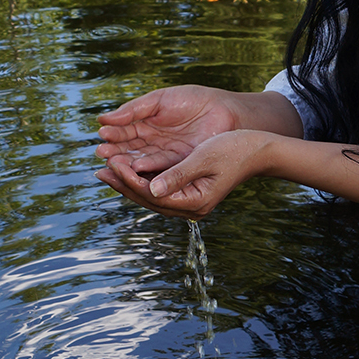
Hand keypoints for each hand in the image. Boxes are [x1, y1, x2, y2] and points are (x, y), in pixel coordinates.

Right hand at [96, 85, 239, 175]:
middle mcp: (153, 142)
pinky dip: (148, 168)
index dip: (113, 134)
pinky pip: (160, 167)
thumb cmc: (193, 100)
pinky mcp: (178, 164)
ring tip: (114, 162)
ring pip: (142, 160)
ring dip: (127, 163)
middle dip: (115, 152)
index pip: (124, 132)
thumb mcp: (160, 100)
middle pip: (129, 149)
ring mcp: (165, 154)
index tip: (102, 135)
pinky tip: (135, 167)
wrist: (225, 111)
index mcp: (146, 124)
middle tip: (103, 153)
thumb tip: (103, 119)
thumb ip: (134, 109)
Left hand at [96, 131, 271, 218]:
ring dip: (130, 184)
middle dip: (123, 185)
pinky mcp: (191, 194)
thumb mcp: (205, 157)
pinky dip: (143, 181)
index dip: (130, 179)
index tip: (113, 162)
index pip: (153, 194)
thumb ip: (178, 174)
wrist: (258, 150)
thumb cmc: (235, 149)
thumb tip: (151, 188)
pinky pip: (160, 192)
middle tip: (100, 170)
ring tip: (108, 172)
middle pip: (149, 200)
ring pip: (152, 198)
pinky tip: (130, 171)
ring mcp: (191, 204)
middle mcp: (191, 208)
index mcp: (195, 201)